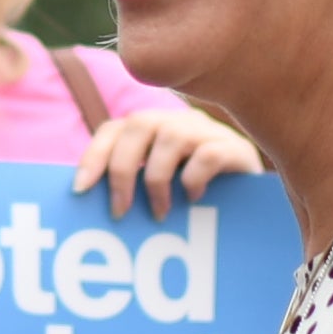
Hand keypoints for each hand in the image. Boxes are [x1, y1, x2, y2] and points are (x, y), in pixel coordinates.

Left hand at [73, 101, 258, 218]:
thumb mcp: (158, 192)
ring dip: (158, 179)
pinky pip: (208, 154)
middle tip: (120, 211)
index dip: (93, 155)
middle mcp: (178, 121)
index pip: (114, 128)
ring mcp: (208, 131)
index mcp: (153, 129)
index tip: (80, 190)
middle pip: (139, 124)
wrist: (252, 205)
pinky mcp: (236, 149)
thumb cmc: (194, 201)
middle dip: (122, 169)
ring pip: (172, 136)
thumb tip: (86, 204)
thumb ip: (130, 188)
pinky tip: (193, 199)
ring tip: (159, 212)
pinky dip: (193, 178)